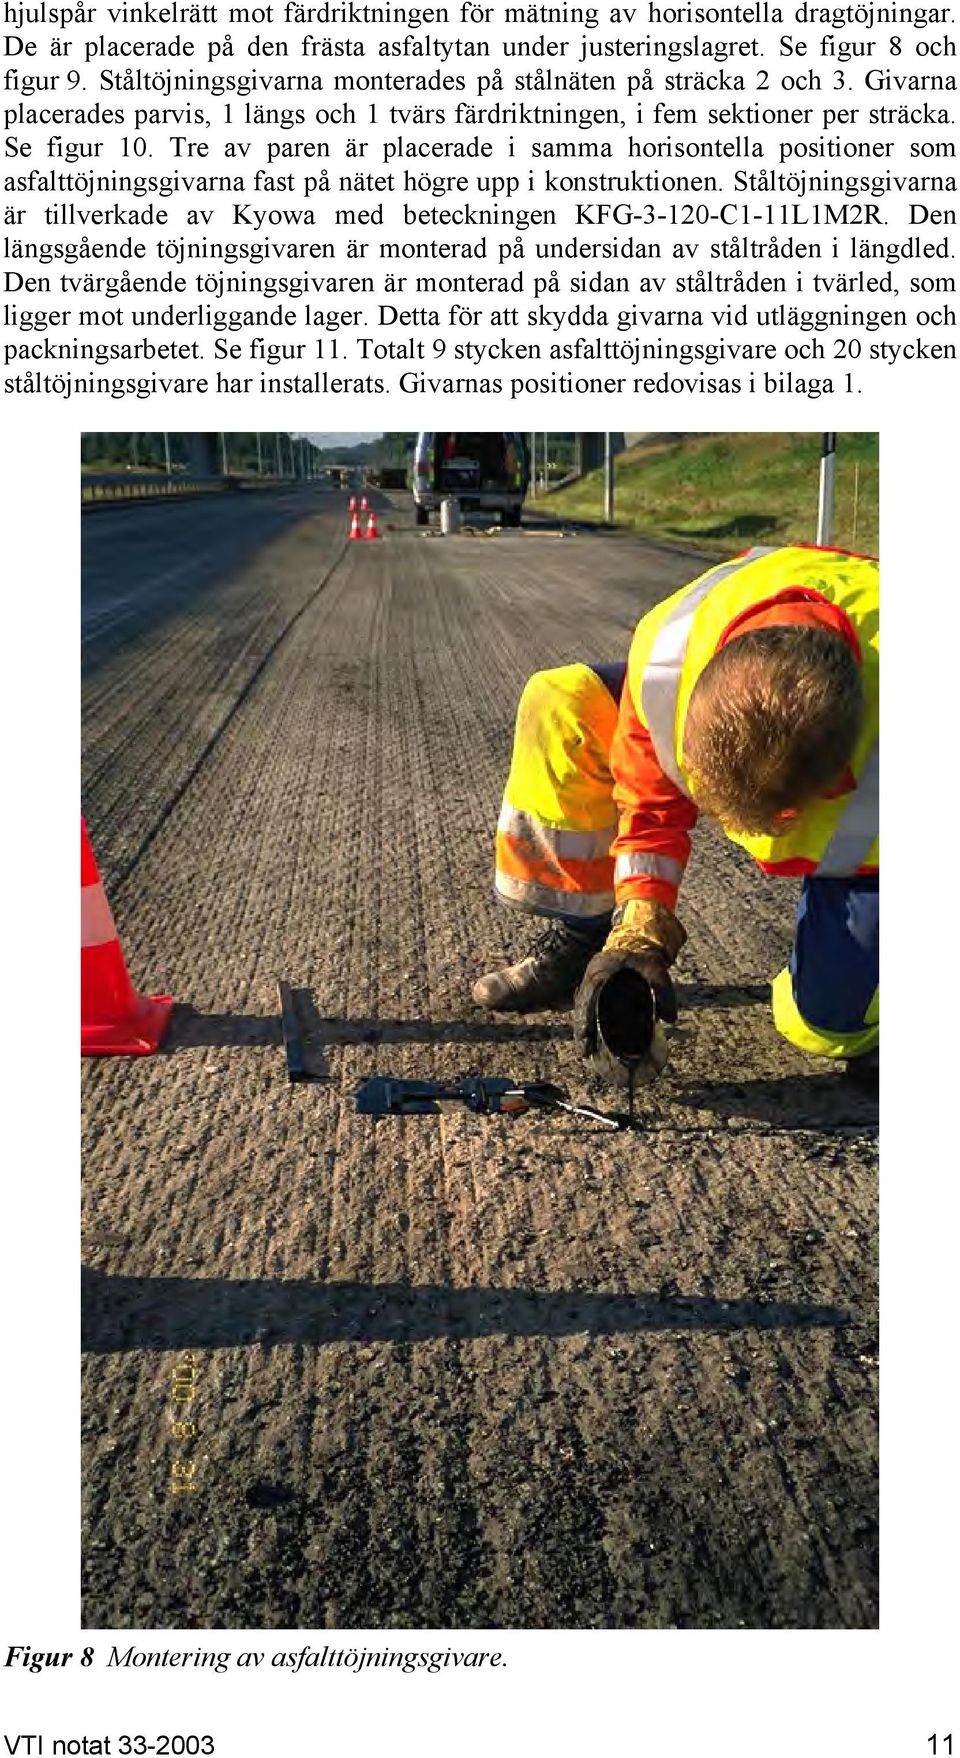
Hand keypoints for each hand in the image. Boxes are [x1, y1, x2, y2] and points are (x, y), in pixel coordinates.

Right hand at [573, 945, 676, 1065]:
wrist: (638, 943)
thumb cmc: (646, 959)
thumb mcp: (658, 972)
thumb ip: (664, 994)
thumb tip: (670, 1019)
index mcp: (602, 970)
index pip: (590, 996)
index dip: (586, 1017)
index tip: (586, 1035)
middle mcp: (592, 976)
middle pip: (582, 1006)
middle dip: (582, 1029)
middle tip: (585, 1050)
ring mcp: (590, 980)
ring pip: (580, 1007)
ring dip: (582, 1027)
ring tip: (585, 1049)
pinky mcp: (593, 985)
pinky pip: (584, 1005)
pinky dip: (585, 1020)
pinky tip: (587, 1036)